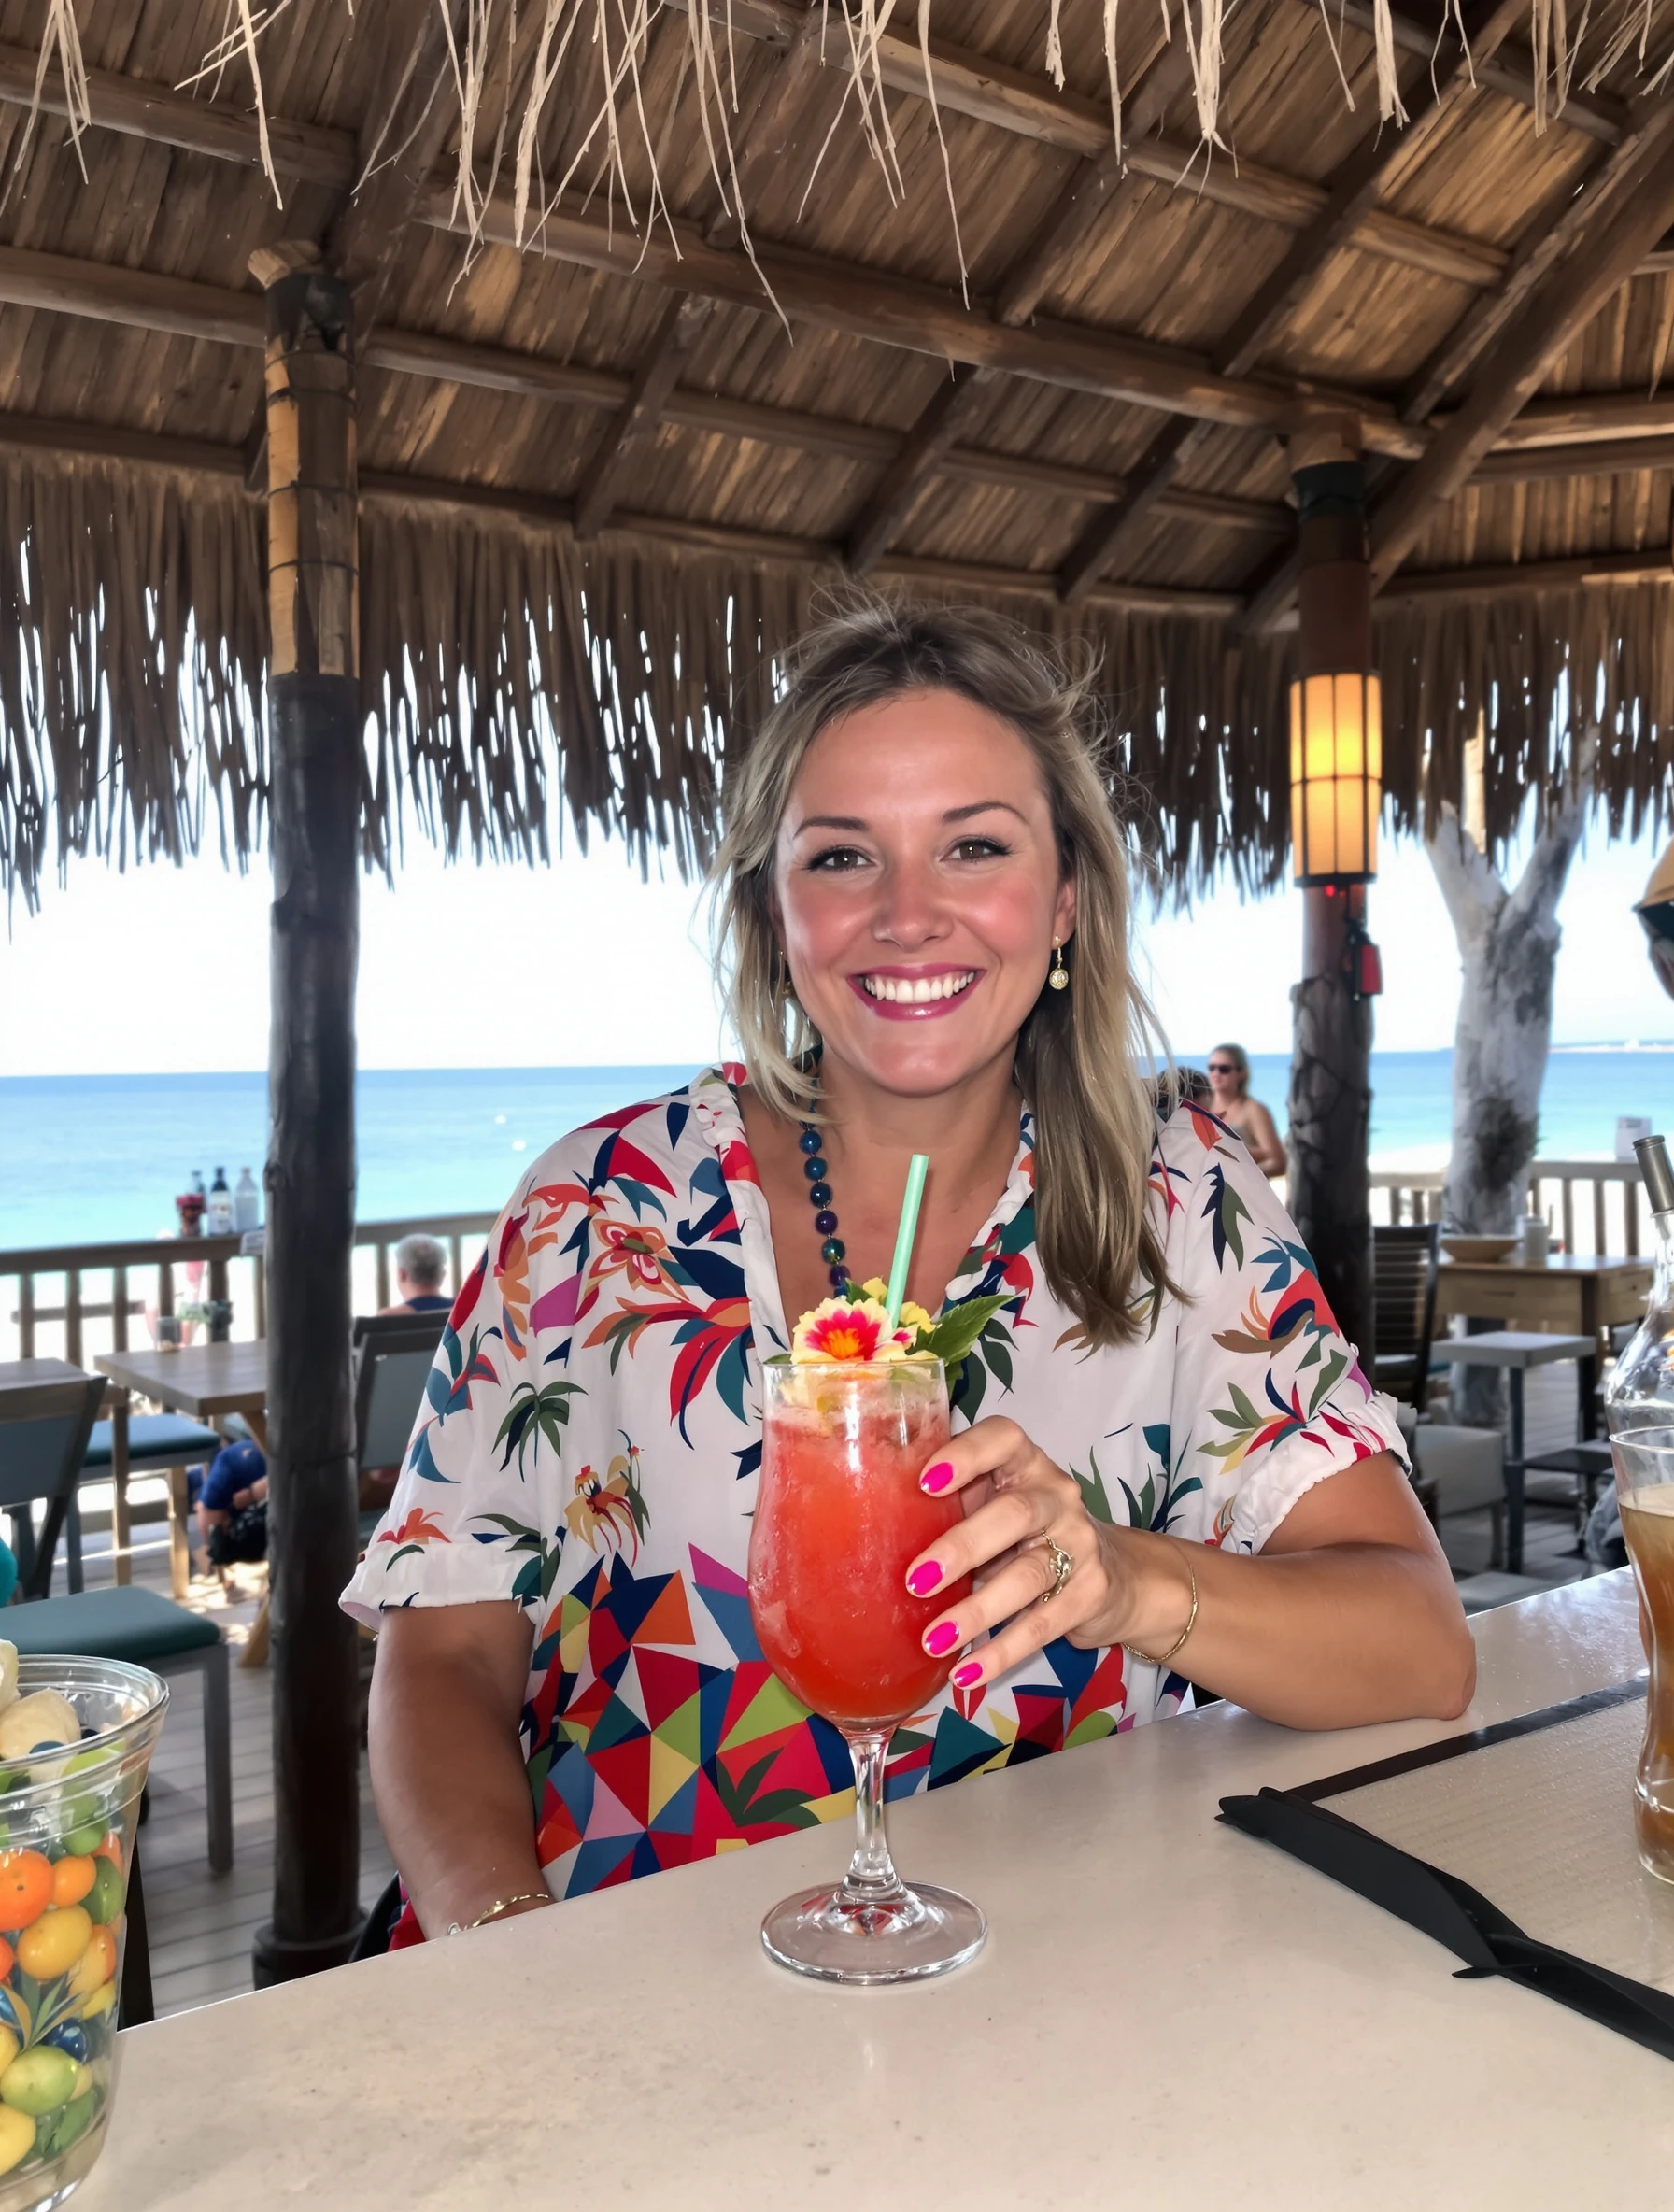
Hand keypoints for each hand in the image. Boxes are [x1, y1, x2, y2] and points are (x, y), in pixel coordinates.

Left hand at [903, 1418, 1179, 1692]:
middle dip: (963, 1547)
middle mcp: (1057, 1496)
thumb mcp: (991, 1505)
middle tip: (916, 1579)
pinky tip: (966, 1673)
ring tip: (933, 1639)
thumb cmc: (1025, 1531)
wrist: (1113, 1572)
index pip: (1004, 1439)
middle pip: (1014, 1514)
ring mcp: (1080, 1544)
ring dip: (977, 1610)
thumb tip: (860, 1521)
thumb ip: (946, 1503)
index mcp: (1025, 1463)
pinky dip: (1001, 1652)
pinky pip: (1043, 1625)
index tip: (926, 1481)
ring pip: (1028, 1575)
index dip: (968, 1455)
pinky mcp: (1090, 1593)